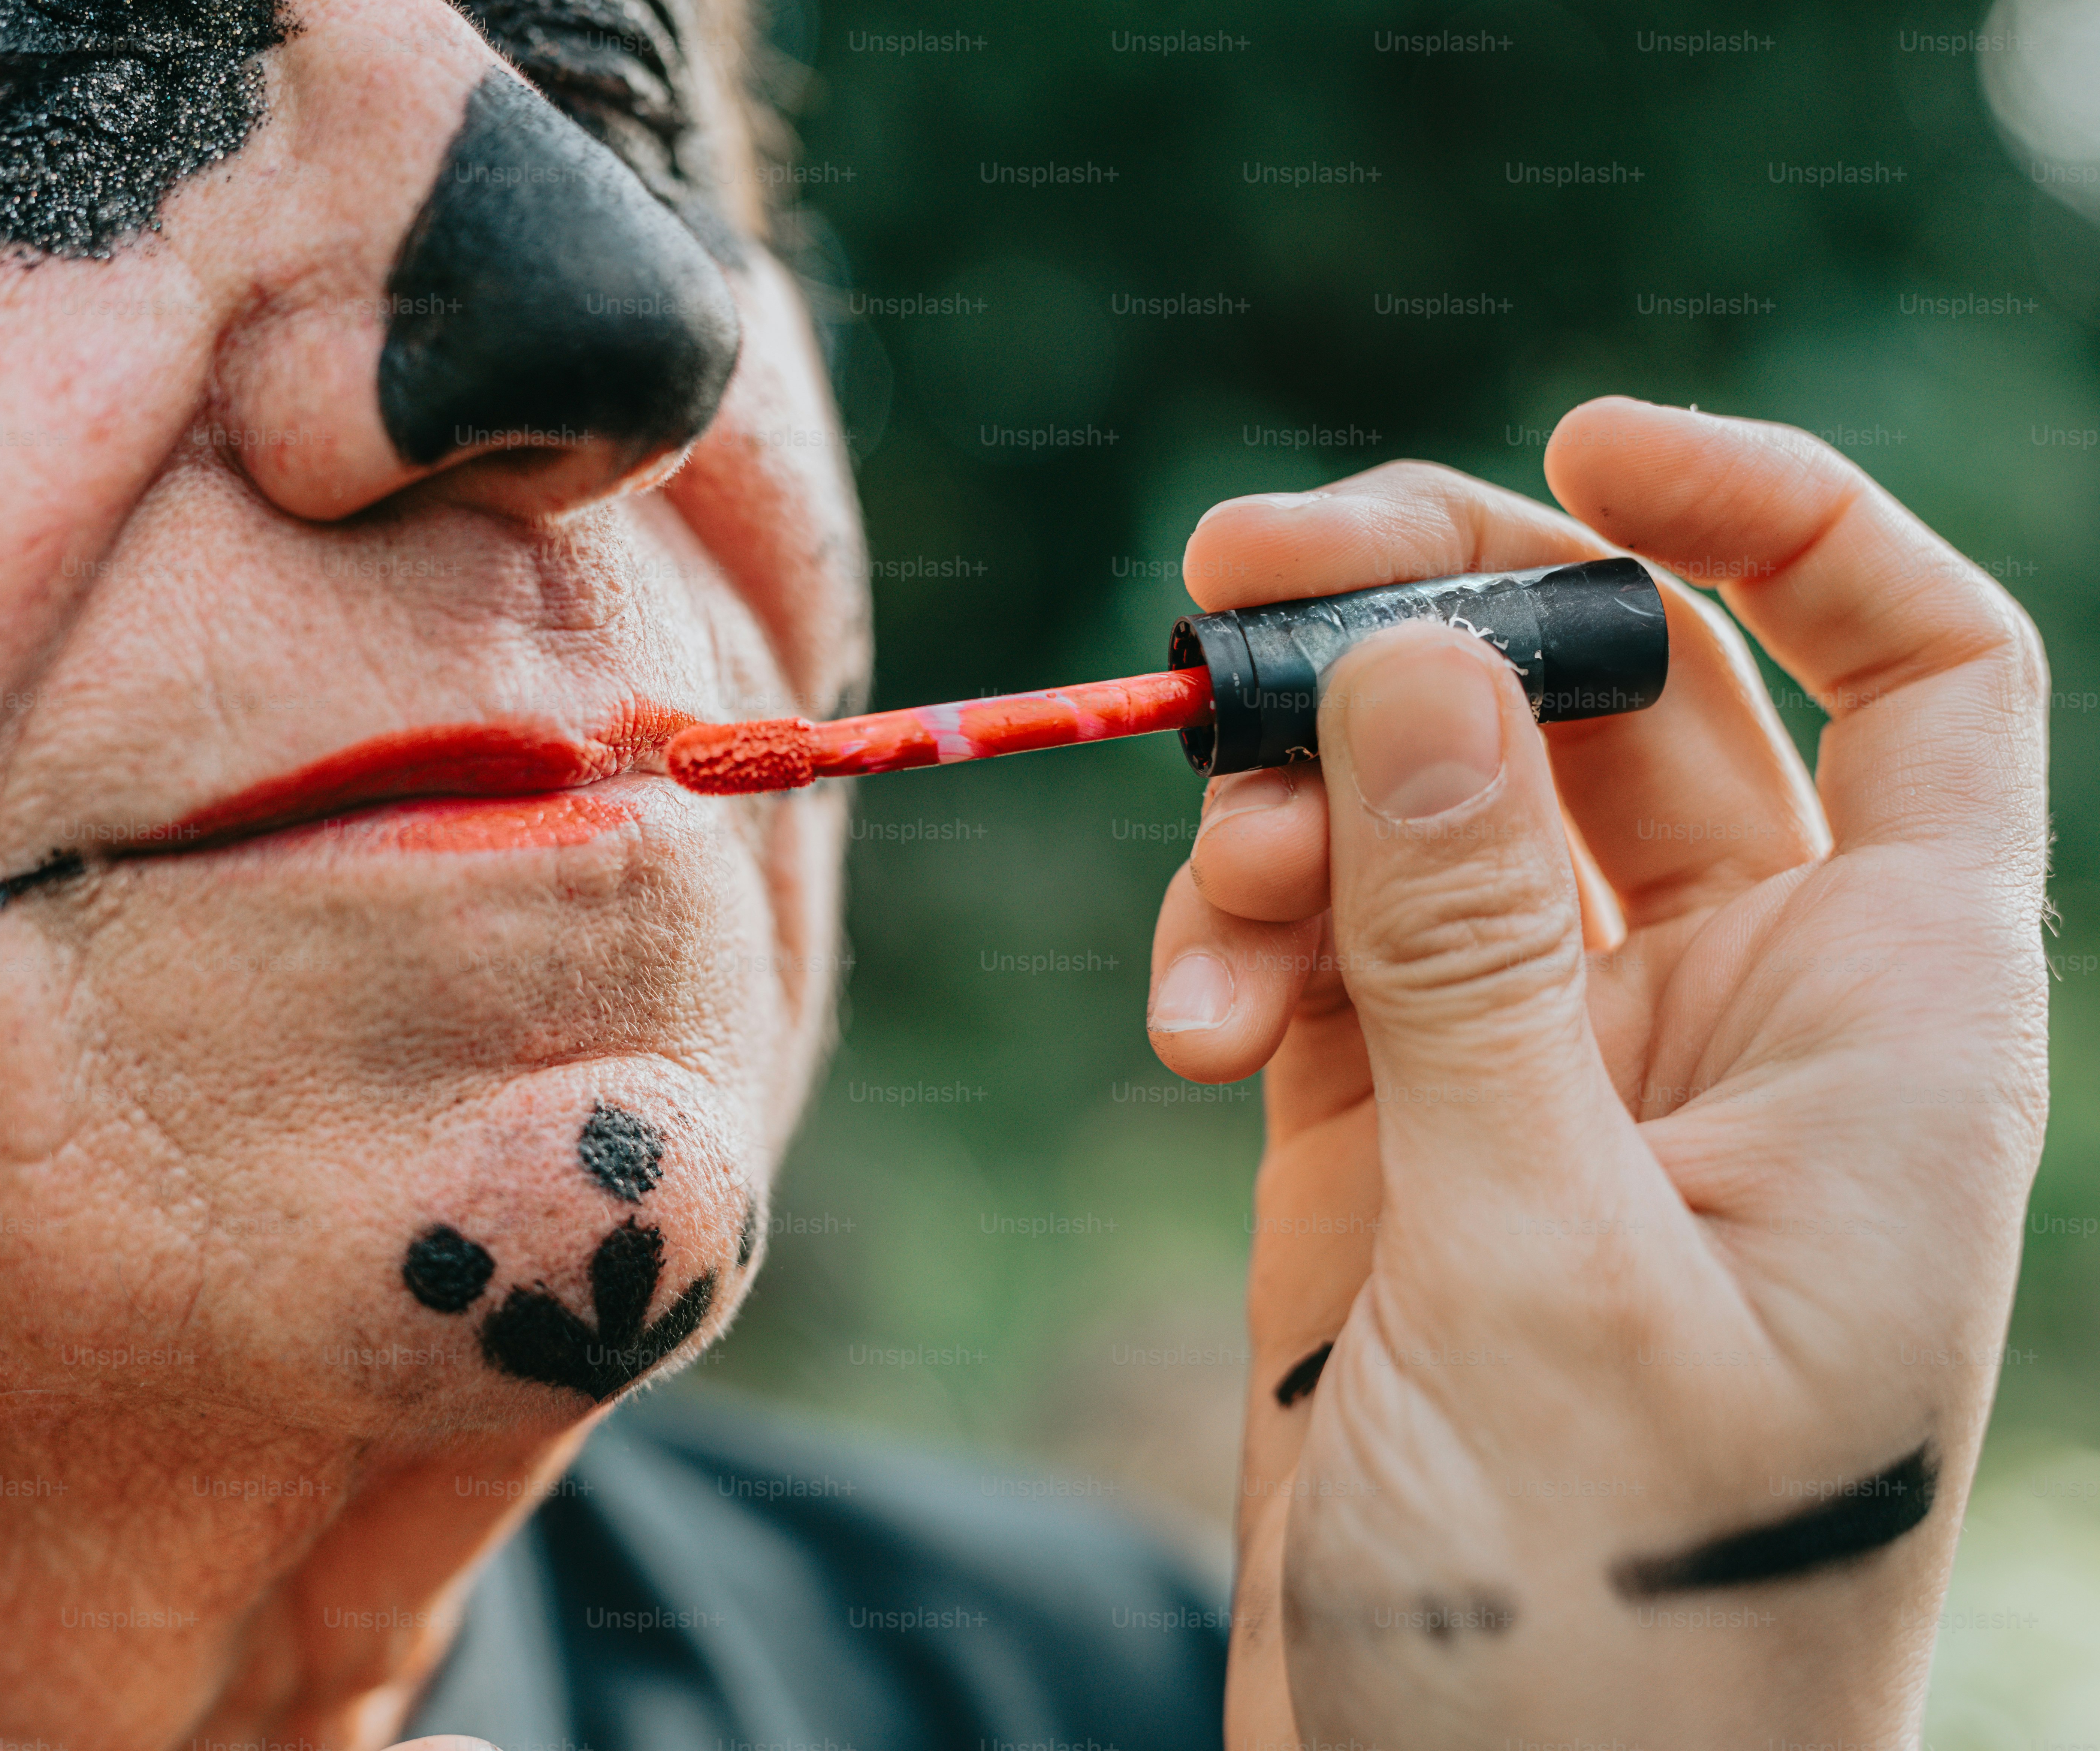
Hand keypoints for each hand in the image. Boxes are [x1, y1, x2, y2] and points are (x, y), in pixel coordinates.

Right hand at [1143, 398, 2049, 1745]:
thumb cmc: (1603, 1625)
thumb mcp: (1535, 1254)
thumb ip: (1474, 948)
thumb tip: (1418, 655)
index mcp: (1877, 1027)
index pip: (1916, 675)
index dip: (1778, 521)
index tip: (1583, 451)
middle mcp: (1731, 1021)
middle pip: (1603, 707)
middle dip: (1422, 626)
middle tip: (1225, 578)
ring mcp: (1551, 1072)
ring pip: (1432, 817)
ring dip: (1291, 818)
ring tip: (1202, 923)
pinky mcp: (1399, 1138)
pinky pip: (1322, 949)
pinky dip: (1240, 948)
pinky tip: (1187, 1025)